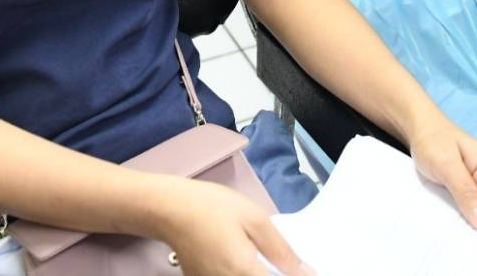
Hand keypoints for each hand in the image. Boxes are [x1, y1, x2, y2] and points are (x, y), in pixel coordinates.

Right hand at [159, 180, 312, 275]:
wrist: (170, 209)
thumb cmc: (213, 208)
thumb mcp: (255, 219)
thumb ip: (282, 251)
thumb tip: (307, 273)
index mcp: (244, 273)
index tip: (301, 270)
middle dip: (273, 274)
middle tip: (280, 263)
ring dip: (256, 273)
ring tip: (257, 258)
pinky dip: (242, 274)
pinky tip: (242, 261)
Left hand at [406, 114, 476, 228]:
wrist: (421, 128)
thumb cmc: (432, 141)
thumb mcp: (445, 166)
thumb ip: (465, 192)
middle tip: (466, 248)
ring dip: (473, 223)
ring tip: (458, 239)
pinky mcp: (475, 187)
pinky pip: (476, 207)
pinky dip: (466, 216)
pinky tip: (454, 225)